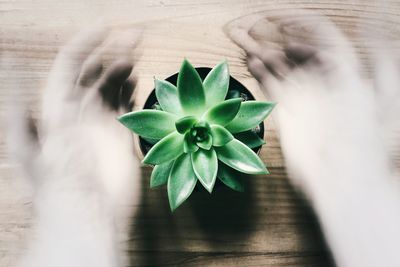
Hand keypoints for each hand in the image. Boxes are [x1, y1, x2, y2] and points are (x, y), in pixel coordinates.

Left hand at [8, 26, 141, 266]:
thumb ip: (17, 104)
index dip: (87, 44)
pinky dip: (133, 91)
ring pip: (115, 87)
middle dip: (114, 51)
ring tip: (138, 50)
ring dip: (126, 67)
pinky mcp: (121, 137)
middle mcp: (81, 112)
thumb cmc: (56, 184)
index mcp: (58, 109)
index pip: (72, 66)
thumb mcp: (27, 144)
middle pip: (98, 73)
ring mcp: (103, 124)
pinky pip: (128, 107)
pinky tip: (137, 80)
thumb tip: (10, 62)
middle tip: (135, 35)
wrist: (86, 215)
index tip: (107, 27)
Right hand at [225, 10, 399, 266]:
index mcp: (344, 74)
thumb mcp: (379, 92)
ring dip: (263, 52)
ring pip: (279, 67)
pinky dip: (260, 72)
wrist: (343, 179)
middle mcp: (321, 83)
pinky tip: (251, 60)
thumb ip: (378, 56)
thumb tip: (377, 17)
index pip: (321, 39)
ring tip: (245, 39)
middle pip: (295, 51)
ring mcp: (302, 97)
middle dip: (275, 37)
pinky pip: (270, 86)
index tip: (281, 19)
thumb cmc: (365, 139)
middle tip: (254, 26)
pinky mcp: (286, 112)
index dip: (301, 26)